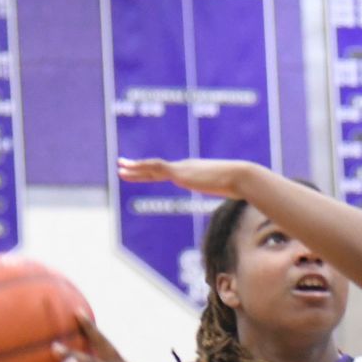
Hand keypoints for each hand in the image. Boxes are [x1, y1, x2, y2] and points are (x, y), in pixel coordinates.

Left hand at [117, 156, 249, 197]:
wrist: (240, 177)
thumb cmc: (241, 186)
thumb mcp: (233, 192)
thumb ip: (232, 192)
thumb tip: (242, 196)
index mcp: (195, 172)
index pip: (170, 172)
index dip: (154, 172)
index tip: (144, 172)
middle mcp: (186, 168)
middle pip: (157, 167)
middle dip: (139, 168)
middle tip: (123, 166)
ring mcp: (182, 169)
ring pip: (151, 167)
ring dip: (134, 167)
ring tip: (119, 167)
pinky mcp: (179, 173)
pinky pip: (154, 168)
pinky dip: (139, 168)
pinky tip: (127, 170)